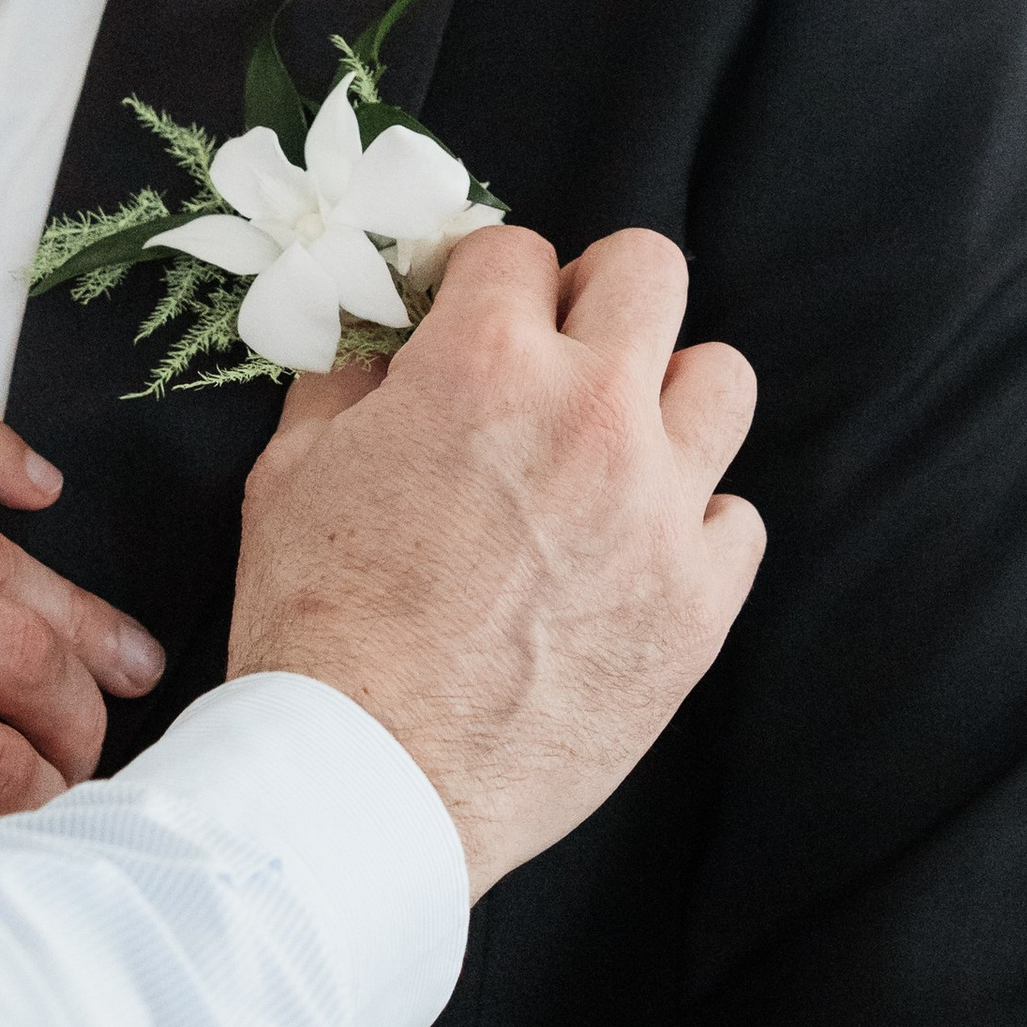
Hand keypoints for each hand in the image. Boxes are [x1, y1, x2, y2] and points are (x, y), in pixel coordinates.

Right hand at [229, 227, 761, 898]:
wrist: (369, 778)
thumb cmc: (313, 628)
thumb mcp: (290, 473)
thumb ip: (345, 380)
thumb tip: (374, 332)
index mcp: (485, 364)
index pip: (518, 249)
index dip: (483, 279)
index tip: (470, 315)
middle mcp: (591, 414)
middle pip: (651, 270)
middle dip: (597, 293)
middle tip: (558, 349)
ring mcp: (660, 507)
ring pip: (722, 379)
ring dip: (668, 397)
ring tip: (616, 447)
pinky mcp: (700, 600)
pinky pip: (736, 517)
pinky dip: (692, 525)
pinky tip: (635, 554)